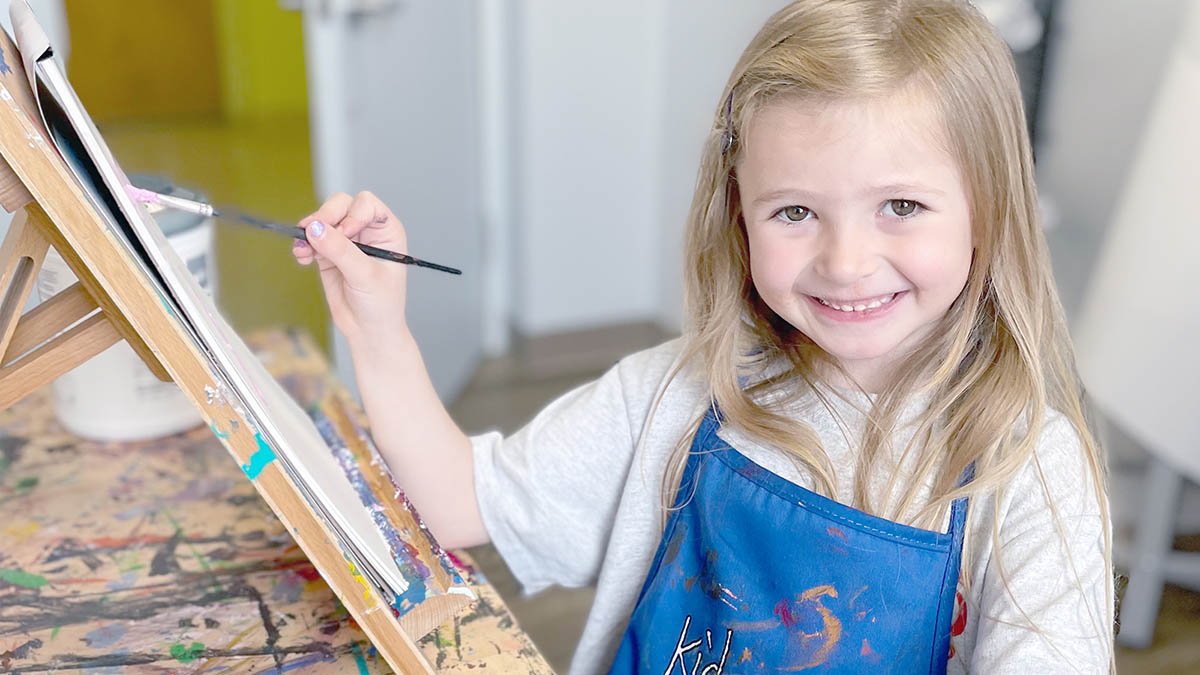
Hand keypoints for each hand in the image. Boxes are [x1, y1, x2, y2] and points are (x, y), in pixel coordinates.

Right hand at [292, 191, 408, 346]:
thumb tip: (314, 228)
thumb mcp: (365, 276)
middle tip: (312, 233)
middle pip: (341, 206)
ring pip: (323, 220)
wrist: (368, 330)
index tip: (346, 233)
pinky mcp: (328, 253)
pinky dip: (303, 244)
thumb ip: (341, 251)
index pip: (366, 204)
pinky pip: (311, 239)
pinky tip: (302, 257)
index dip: (352, 214)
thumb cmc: (381, 303)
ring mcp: (346, 241)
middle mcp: (366, 230)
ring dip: (309, 231)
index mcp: (386, 230)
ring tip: (304, 250)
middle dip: (326, 217)